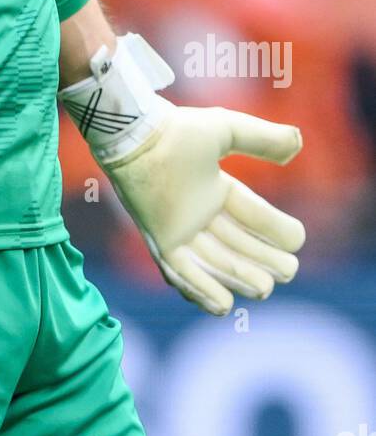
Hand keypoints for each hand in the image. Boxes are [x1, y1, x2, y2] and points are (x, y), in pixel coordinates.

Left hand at [99, 99, 304, 315]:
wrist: (136, 138)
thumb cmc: (177, 131)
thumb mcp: (226, 129)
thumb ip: (261, 137)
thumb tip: (298, 143)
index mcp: (214, 188)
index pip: (250, 214)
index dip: (274, 228)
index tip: (297, 240)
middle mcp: (197, 212)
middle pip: (237, 244)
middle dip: (263, 260)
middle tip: (289, 271)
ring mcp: (178, 229)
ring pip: (214, 262)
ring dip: (239, 278)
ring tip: (265, 289)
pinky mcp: (159, 240)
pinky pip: (181, 272)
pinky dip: (200, 290)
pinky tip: (224, 306)